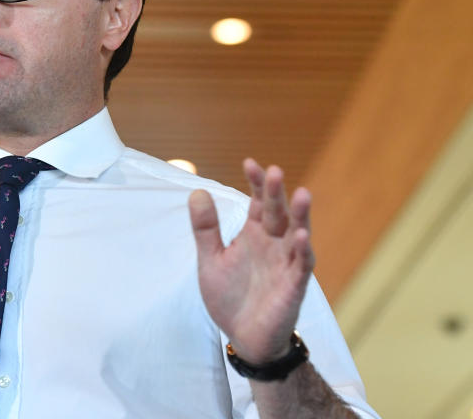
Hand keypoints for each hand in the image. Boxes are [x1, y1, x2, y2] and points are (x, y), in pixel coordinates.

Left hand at [188, 158, 314, 363]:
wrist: (242, 337)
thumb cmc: (230, 296)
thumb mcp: (210, 259)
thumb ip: (205, 228)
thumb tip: (196, 191)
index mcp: (254, 234)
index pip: (258, 202)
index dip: (256, 183)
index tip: (249, 163)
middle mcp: (273, 244)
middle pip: (278, 213)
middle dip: (276, 193)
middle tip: (274, 171)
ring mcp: (286, 264)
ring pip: (297, 234)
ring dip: (301, 215)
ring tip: (302, 193)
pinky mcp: (293, 286)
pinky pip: (301, 266)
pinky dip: (302, 251)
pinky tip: (300, 237)